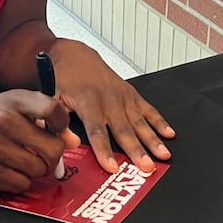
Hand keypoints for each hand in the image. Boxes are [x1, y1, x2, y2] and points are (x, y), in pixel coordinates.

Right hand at [0, 90, 74, 193]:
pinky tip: (5, 171)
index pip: (52, 110)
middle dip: (51, 157)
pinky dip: (18, 182)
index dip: (62, 125)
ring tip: (17, 162)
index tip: (58, 132)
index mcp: (12, 100)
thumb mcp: (11, 110)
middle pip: (52, 148)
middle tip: (40, 156)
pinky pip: (21, 184)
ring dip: (32, 171)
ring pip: (38, 169)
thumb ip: (44, 121)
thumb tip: (73, 141)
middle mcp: (2, 119)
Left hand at [50, 41, 173, 173]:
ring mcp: (123, 96)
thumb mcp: (53, 99)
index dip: (104, 150)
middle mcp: (109, 99)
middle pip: (124, 129)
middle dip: (136, 150)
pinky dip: (160, 121)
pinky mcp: (132, 94)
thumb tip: (65, 145)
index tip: (112, 167)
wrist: (75, 55)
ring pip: (140, 121)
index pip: (97, 131)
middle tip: (146, 167)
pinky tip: (169, 133)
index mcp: (88, 101)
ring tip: (163, 155)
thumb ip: (58, 123)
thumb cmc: (64, 79)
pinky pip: (148, 109)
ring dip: (153, 139)